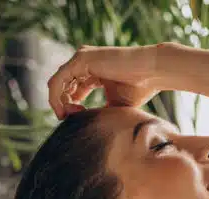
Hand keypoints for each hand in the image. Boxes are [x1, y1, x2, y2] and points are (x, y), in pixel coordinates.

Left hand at [47, 44, 167, 118]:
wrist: (152, 72)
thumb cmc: (139, 88)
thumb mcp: (113, 105)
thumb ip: (97, 113)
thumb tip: (86, 130)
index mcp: (92, 71)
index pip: (72, 89)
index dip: (70, 106)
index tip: (79, 119)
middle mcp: (84, 62)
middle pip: (62, 87)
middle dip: (63, 105)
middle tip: (71, 119)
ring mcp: (82, 58)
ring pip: (57, 83)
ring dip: (59, 103)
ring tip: (69, 116)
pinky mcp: (81, 59)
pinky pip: (58, 81)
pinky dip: (57, 97)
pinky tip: (63, 110)